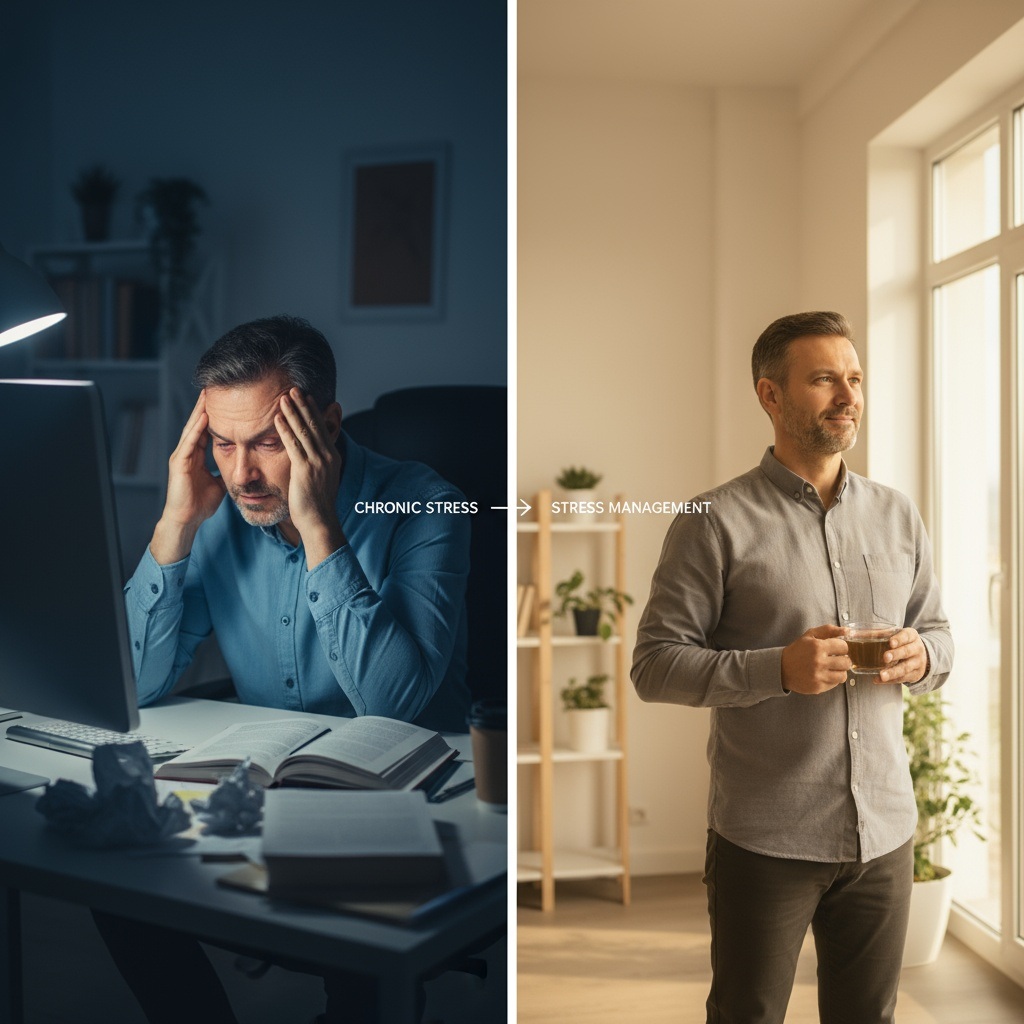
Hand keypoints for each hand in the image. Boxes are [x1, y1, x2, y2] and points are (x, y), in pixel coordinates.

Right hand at [151, 391, 225, 562]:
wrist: (187, 520)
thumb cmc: (200, 504)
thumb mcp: (219, 484)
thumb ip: (226, 472)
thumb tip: (241, 468)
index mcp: (196, 455)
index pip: (206, 429)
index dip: (215, 415)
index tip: (226, 400)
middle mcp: (187, 452)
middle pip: (198, 424)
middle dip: (206, 407)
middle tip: (215, 388)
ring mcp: (181, 456)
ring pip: (192, 428)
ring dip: (200, 411)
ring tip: (209, 394)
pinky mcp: (179, 464)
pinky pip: (189, 442)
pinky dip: (197, 429)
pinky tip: (204, 417)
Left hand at [275, 388, 344, 566]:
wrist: (319, 521)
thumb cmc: (317, 505)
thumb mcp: (322, 479)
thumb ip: (318, 464)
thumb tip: (313, 457)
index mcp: (332, 457)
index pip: (322, 428)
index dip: (314, 411)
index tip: (306, 397)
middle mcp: (328, 456)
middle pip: (314, 425)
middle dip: (304, 405)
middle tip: (294, 389)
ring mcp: (317, 462)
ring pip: (304, 431)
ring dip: (293, 412)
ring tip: (284, 397)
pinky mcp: (305, 469)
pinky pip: (293, 445)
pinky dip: (285, 429)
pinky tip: (278, 418)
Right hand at [781, 624, 851, 694]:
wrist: (781, 668)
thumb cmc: (798, 650)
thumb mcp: (810, 635)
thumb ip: (829, 630)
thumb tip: (848, 631)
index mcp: (818, 647)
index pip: (844, 647)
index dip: (841, 647)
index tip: (836, 648)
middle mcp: (819, 662)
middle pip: (846, 662)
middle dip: (843, 659)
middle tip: (836, 659)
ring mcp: (818, 676)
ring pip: (843, 675)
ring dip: (839, 671)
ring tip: (832, 668)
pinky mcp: (818, 687)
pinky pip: (835, 684)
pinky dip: (832, 679)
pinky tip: (825, 674)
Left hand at [872, 626, 927, 684]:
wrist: (921, 657)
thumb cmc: (902, 643)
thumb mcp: (896, 636)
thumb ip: (880, 634)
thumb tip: (853, 633)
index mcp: (912, 636)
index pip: (907, 636)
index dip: (899, 639)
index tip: (890, 642)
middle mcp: (917, 649)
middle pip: (907, 652)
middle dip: (896, 655)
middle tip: (885, 657)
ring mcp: (917, 663)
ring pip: (905, 668)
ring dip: (893, 672)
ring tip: (882, 675)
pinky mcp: (915, 675)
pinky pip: (902, 678)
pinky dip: (890, 680)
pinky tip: (878, 680)